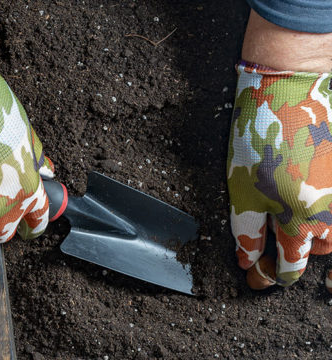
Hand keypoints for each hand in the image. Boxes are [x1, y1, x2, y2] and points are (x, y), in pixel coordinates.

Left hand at [228, 61, 331, 285]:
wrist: (288, 92)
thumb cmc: (260, 139)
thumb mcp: (241, 191)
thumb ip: (246, 233)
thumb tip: (248, 262)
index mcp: (301, 222)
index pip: (291, 267)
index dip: (272, 277)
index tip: (259, 279)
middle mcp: (331, 213)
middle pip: (319, 252)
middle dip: (298, 253)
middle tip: (274, 246)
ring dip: (314, 236)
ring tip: (290, 221)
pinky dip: (325, 214)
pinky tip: (306, 198)